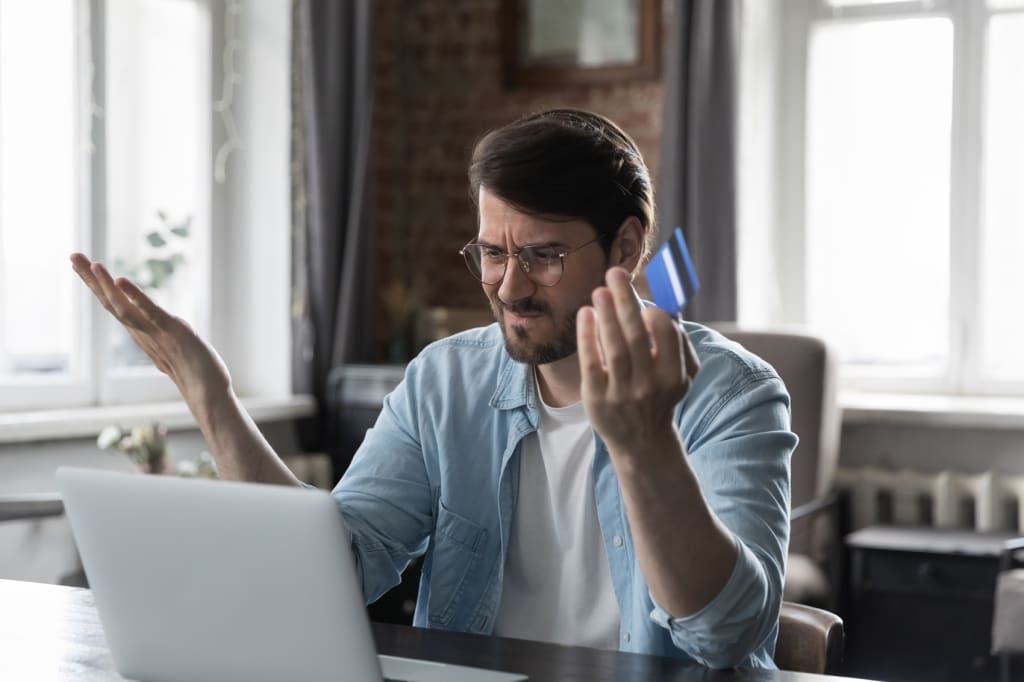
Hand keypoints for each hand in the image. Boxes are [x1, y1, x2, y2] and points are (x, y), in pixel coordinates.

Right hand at [69, 253, 231, 406]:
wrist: (208, 393)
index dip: (97, 285)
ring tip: (92, 264)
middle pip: (110, 302)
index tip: (81, 264)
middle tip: (72, 255)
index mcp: (141, 333)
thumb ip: (159, 336)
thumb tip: (156, 326)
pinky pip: (149, 312)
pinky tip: (121, 280)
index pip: (114, 304)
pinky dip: (135, 297)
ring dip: (106, 285)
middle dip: (91, 280)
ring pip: (122, 307)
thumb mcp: (170, 349)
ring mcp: (155, 333)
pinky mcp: (172, 332)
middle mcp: (142, 333)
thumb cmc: (194, 373)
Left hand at [576, 267, 699, 458]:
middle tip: (615, 272)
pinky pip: (591, 363)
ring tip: (599, 290)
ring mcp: (621, 394)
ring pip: (614, 348)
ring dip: (606, 315)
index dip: (657, 315)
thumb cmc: (660, 397)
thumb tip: (669, 304)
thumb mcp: (681, 376)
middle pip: (636, 337)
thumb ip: (679, 342)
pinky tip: (585, 314)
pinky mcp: (596, 399)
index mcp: (674, 376)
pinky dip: (587, 336)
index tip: (647, 300)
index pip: (668, 338)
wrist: (641, 442)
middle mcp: (649, 386)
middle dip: (625, 302)